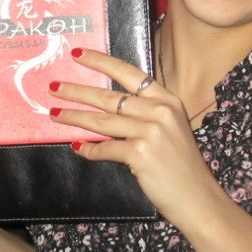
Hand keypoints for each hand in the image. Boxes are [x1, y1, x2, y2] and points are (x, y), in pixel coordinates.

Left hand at [49, 48, 220, 224]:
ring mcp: (150, 131)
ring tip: (55, 113)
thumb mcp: (170, 128)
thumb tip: (108, 108)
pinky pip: (105, 148)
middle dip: (77, 91)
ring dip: (74, 117)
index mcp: (167, 100)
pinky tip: (78, 147)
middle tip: (54, 86)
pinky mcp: (140, 153)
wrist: (196, 196)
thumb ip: (146, 113)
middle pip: (109, 96)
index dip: (101, 62)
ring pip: (102, 121)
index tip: (78, 54)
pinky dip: (89, 149)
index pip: (129, 73)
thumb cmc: (181, 164)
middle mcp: (159, 111)